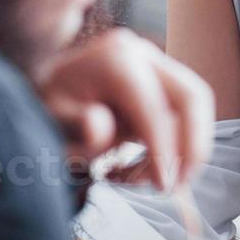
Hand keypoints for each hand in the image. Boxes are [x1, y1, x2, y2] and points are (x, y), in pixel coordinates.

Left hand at [38, 28, 212, 191]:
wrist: (47, 88)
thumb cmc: (45, 106)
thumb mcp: (48, 117)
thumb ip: (73, 125)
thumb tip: (100, 129)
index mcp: (115, 59)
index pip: (153, 108)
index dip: (162, 150)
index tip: (162, 185)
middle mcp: (142, 54)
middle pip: (192, 97)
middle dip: (192, 146)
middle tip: (178, 184)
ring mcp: (156, 65)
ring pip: (193, 109)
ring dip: (182, 151)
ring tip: (143, 179)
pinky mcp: (163, 83)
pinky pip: (183, 116)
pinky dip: (172, 147)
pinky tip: (139, 168)